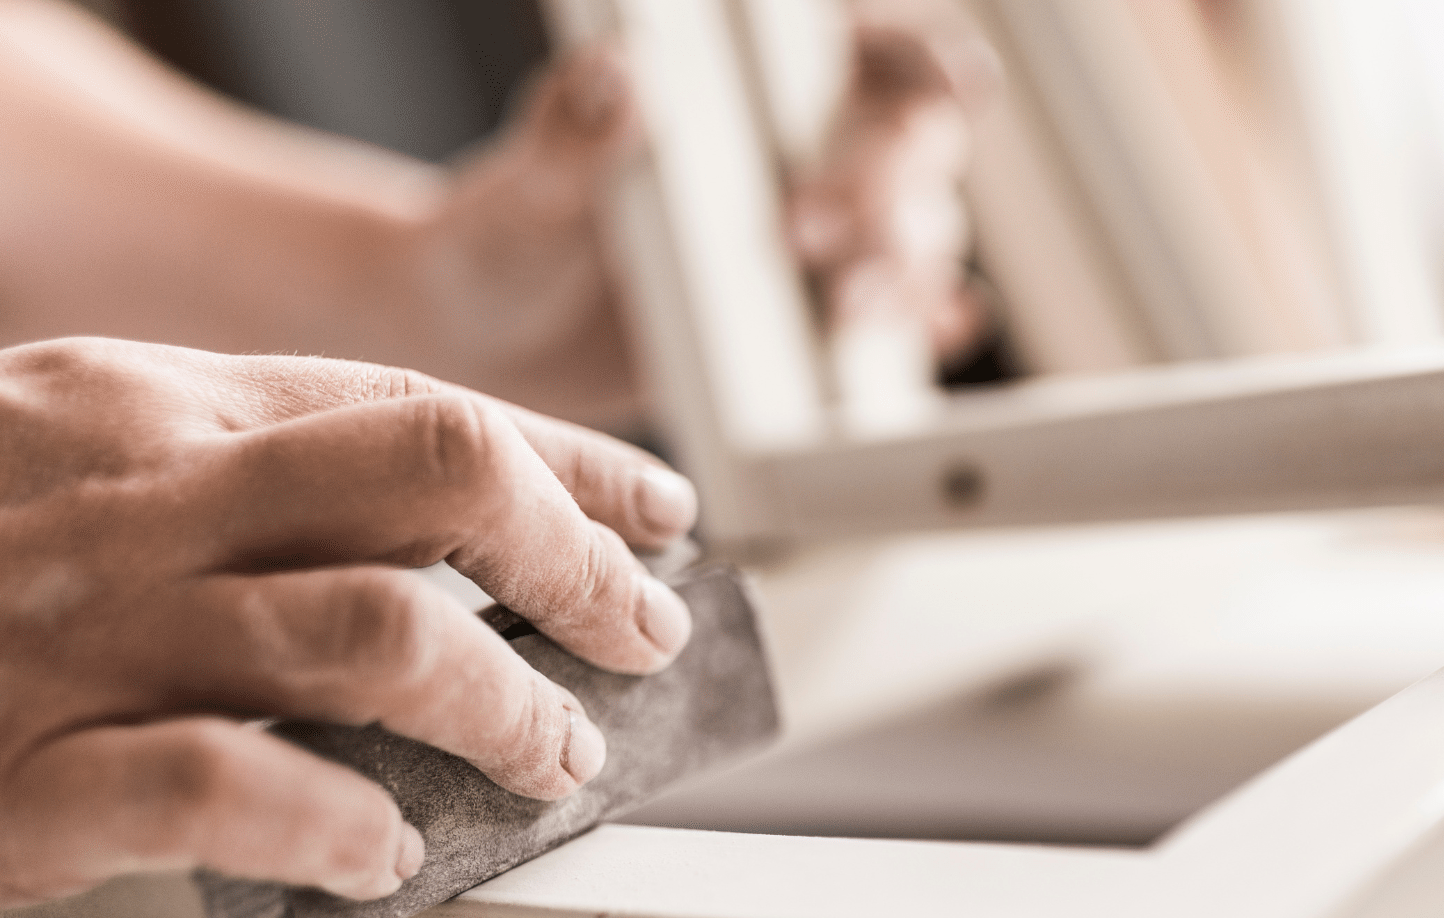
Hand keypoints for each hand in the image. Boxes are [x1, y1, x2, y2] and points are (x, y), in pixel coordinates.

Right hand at [0, 338, 697, 907]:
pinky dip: (332, 823)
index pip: (412, 414)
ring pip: (363, 635)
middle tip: (642, 638)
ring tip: (550, 760)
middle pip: (428, 480)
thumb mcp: (32, 437)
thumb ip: (207, 466)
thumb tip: (391, 530)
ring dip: (496, 705)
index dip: (569, 468)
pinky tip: (382, 853)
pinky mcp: (9, 784)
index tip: (658, 520)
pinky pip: (219, 790)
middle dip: (575, 564)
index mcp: (148, 412)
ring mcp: (78, 640)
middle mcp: (138, 504)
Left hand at [411, 13, 996, 423]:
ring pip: (916, 233)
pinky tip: (929, 330)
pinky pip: (895, 320)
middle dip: (883, 190)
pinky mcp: (809, 324)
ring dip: (900, 267)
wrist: (491, 344)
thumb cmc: (506, 238)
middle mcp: (795, 151)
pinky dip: (923, 324)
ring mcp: (813, 243)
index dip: (927, 58)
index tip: (952, 83)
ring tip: (841, 307)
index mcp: (740, 84)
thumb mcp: (527, 186)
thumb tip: (620, 75)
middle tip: (807, 238)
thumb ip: (572, 132)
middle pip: (908, 147)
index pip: (867, 48)